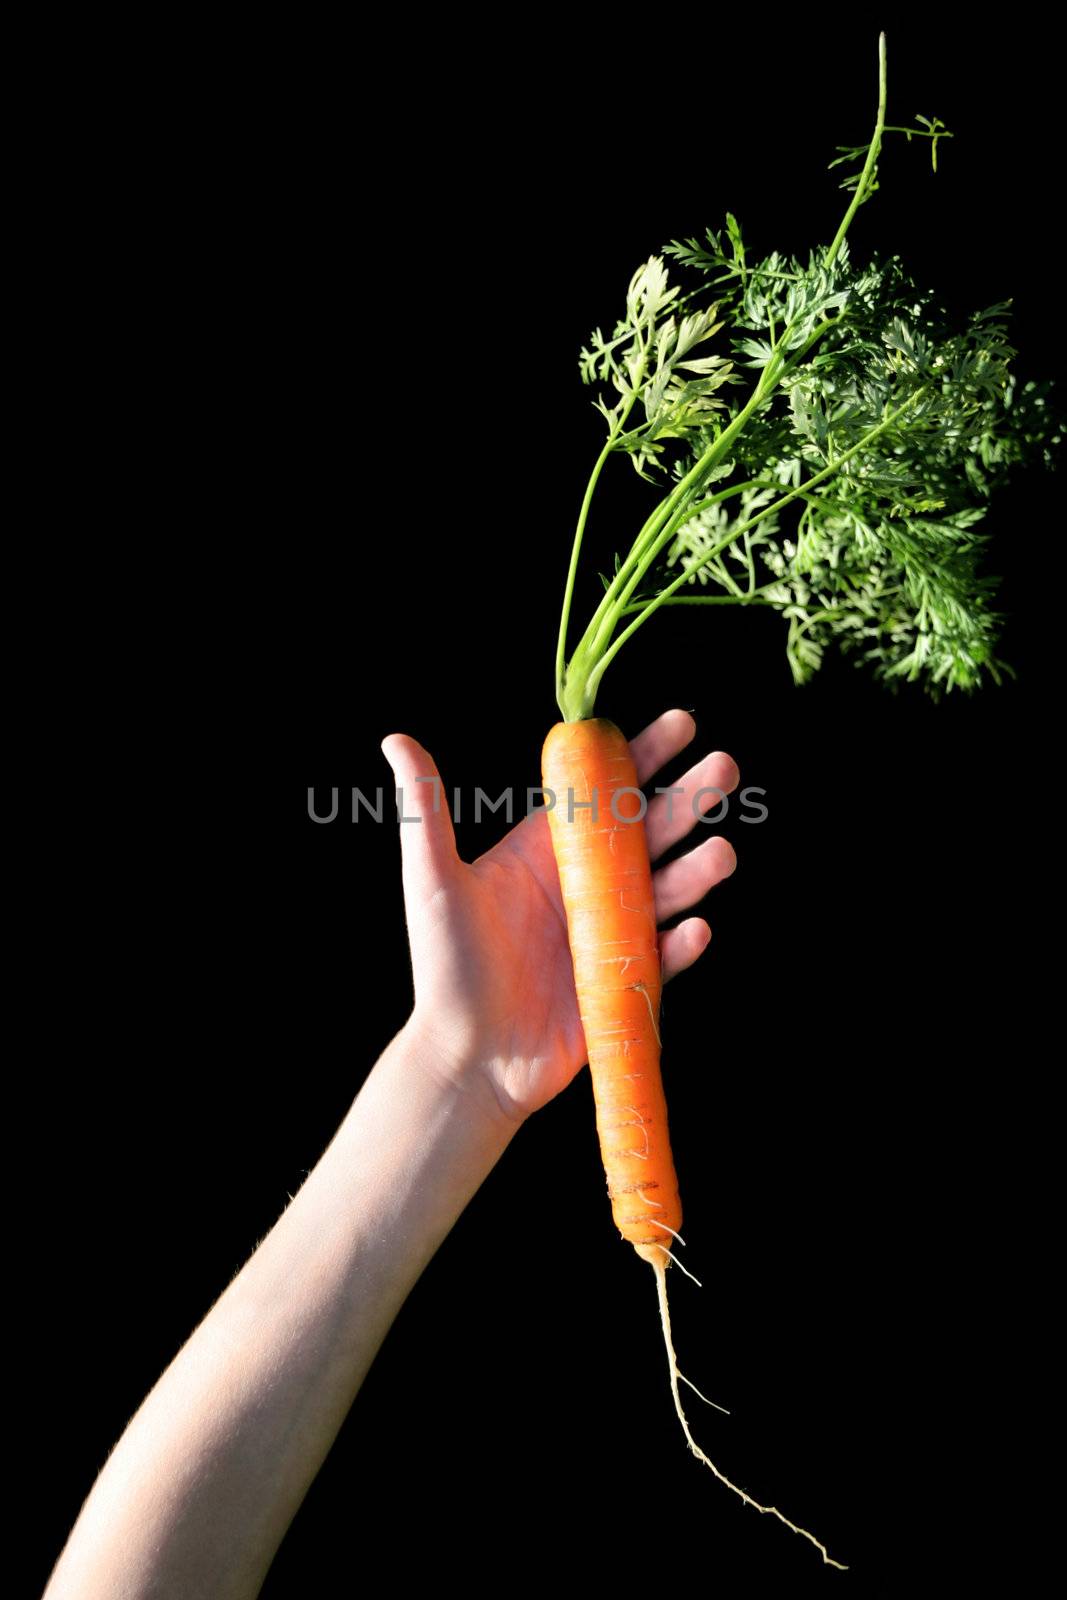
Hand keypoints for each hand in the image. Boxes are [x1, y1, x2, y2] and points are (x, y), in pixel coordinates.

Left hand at [381, 709, 737, 1126]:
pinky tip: (696, 928)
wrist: (467, 1059)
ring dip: (698, 870)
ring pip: (668, 889)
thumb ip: (425, 809)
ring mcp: (610, 932)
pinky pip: (664, 957)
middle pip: (650, 830)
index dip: (643, 754)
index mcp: (549, 849)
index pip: (604, 790)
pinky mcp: (625, 981)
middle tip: (725, 768)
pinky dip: (683, 944)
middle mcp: (587, 884)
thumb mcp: (433, 880)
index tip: (681, 723)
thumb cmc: (444, 967)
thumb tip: (396, 740)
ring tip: (722, 853)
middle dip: (689, 799)